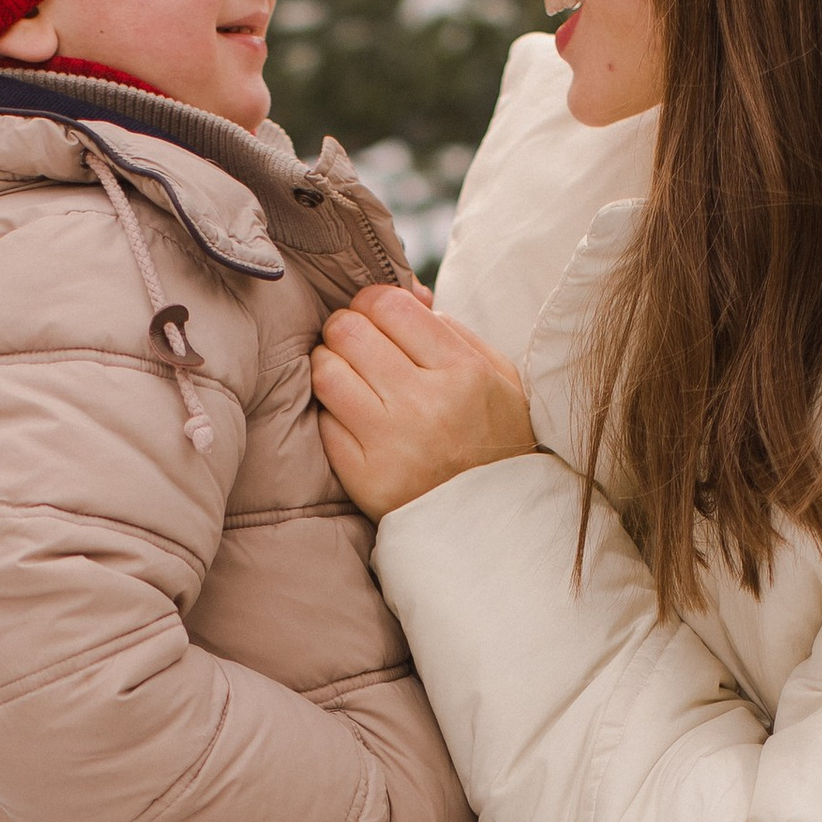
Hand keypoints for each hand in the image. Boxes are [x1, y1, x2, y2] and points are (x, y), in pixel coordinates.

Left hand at [311, 285, 534, 516]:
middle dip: (345, 330)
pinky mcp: (365, 478)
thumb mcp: (499, 378)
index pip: (390, 305)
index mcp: (464, 372)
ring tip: (347, 378)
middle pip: (349, 331)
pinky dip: (330, 414)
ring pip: (326, 372)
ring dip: (329, 366)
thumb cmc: (495, 441)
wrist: (496, 525)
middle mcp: (426, 404)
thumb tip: (406, 296)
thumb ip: (454, 331)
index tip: (374, 318)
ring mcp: (392, 444)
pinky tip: (351, 419)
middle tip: (355, 346)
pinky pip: (323, 422)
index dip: (372, 303)